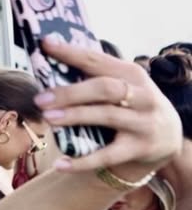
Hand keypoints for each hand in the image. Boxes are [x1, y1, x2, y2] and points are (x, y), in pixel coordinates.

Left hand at [35, 41, 181, 177]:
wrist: (169, 136)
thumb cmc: (133, 105)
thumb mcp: (124, 86)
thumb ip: (95, 77)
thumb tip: (49, 66)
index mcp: (131, 74)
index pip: (97, 60)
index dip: (71, 53)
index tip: (45, 45)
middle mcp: (141, 95)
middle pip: (104, 88)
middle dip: (70, 92)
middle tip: (41, 99)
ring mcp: (142, 122)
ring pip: (106, 116)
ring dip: (75, 116)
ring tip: (48, 118)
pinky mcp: (139, 148)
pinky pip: (107, 155)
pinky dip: (82, 161)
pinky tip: (60, 164)